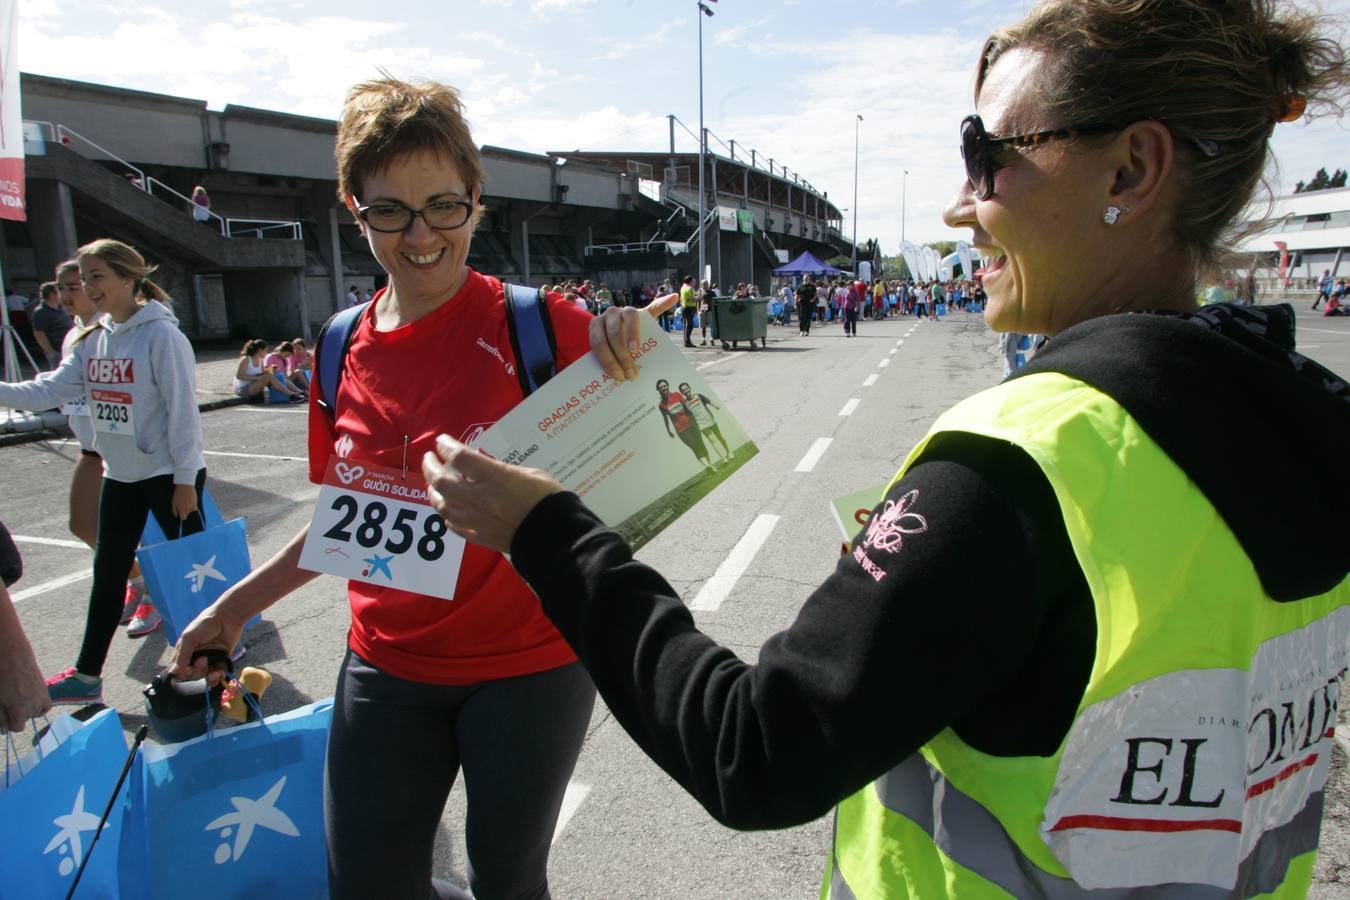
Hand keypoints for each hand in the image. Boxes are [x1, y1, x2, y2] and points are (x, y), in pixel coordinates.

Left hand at [0, 646, 51, 732]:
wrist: (10, 651)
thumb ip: (0, 716)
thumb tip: (4, 729)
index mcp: (21, 708)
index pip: (17, 728)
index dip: (7, 724)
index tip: (1, 716)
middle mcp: (35, 703)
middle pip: (25, 720)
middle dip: (15, 716)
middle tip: (6, 703)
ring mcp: (41, 694)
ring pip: (35, 712)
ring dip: (26, 710)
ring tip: (16, 699)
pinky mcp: (43, 686)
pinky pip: (44, 704)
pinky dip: (37, 705)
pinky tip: (27, 697)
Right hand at [169, 600, 246, 684]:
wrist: (227, 618)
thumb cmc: (205, 625)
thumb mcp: (189, 638)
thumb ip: (182, 656)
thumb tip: (173, 672)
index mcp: (184, 653)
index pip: (179, 671)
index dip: (183, 674)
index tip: (188, 668)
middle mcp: (195, 658)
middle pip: (193, 675)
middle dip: (197, 672)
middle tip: (203, 659)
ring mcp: (209, 660)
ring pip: (205, 677)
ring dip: (209, 678)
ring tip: (214, 672)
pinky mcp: (221, 660)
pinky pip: (218, 674)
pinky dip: (219, 677)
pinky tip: (219, 673)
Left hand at [172, 483, 197, 519]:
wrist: (185, 486)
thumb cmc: (178, 493)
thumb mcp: (173, 501)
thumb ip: (174, 509)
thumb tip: (176, 515)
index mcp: (181, 508)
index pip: (183, 517)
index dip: (182, 516)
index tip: (181, 514)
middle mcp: (187, 508)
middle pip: (187, 514)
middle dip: (185, 511)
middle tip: (183, 505)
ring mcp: (192, 505)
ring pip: (191, 511)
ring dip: (189, 508)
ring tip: (186, 502)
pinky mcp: (196, 503)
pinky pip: (195, 508)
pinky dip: (193, 506)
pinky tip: (190, 502)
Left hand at [422, 435, 562, 553]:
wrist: (557, 537)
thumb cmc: (549, 499)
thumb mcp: (530, 473)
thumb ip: (503, 470)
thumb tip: (485, 468)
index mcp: (495, 477)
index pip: (459, 457)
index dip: (446, 446)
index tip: (442, 441)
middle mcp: (480, 498)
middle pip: (441, 481)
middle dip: (430, 467)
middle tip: (429, 459)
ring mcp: (477, 520)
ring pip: (442, 506)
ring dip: (433, 492)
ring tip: (434, 485)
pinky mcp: (479, 537)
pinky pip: (454, 526)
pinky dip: (447, 515)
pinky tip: (448, 510)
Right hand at [590, 292, 679, 380]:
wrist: (615, 332)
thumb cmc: (634, 328)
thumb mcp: (645, 321)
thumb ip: (658, 308)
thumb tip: (675, 297)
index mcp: (629, 312)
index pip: (631, 317)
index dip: (632, 333)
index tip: (635, 350)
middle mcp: (613, 313)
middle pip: (615, 333)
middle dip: (622, 355)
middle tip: (630, 373)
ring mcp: (598, 322)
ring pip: (600, 342)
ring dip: (609, 361)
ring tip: (619, 376)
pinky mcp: (590, 333)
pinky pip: (592, 347)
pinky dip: (601, 361)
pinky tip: (607, 373)